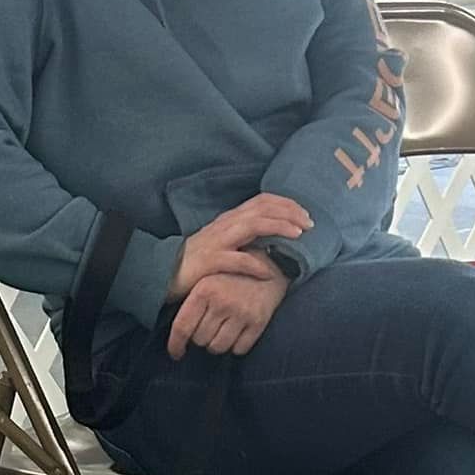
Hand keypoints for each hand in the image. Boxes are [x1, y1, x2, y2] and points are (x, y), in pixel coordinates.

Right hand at [167, 196, 311, 301]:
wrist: (164, 273)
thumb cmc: (199, 261)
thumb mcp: (224, 242)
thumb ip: (246, 236)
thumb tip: (274, 237)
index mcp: (231, 219)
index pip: (262, 201)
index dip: (287, 204)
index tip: (306, 214)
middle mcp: (226, 225)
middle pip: (262, 209)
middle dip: (290, 213)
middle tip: (310, 224)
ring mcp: (217, 242)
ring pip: (252, 225)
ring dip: (278, 228)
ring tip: (298, 236)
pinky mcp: (210, 262)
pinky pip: (237, 260)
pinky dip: (255, 264)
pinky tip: (269, 271)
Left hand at [167, 268, 288, 360]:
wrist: (269, 267)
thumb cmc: (230, 277)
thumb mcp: (206, 281)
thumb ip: (190, 304)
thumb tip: (177, 336)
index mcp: (203, 290)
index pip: (182, 327)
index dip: (175, 345)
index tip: (176, 354)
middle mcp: (222, 302)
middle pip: (200, 340)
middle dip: (201, 338)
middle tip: (209, 327)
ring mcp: (241, 312)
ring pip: (218, 347)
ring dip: (217, 344)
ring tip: (222, 330)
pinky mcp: (258, 322)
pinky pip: (239, 349)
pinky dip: (236, 346)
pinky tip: (237, 332)